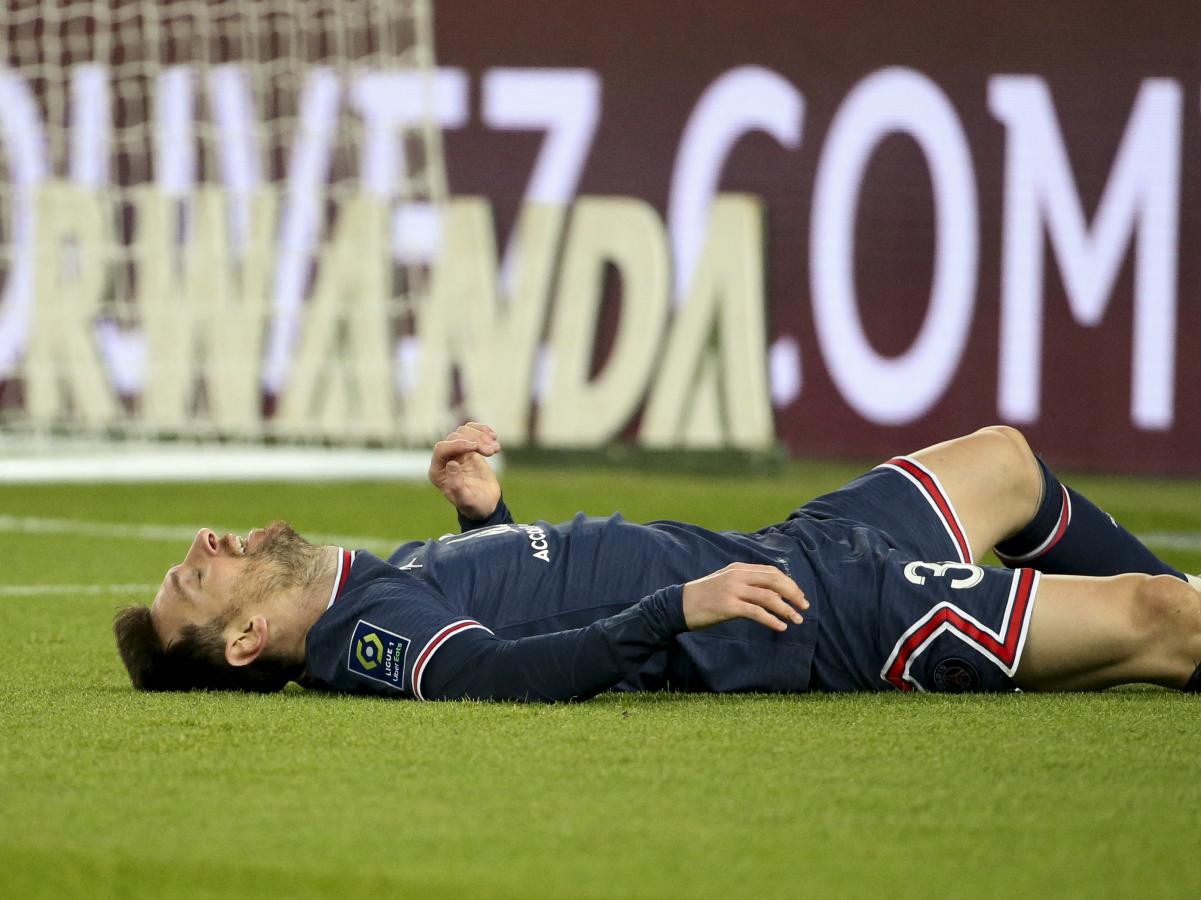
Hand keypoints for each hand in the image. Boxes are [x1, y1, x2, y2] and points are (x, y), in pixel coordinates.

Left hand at [428, 422, 502, 519]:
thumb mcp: (467, 501)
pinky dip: (483, 430)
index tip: (476, 447)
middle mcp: (444, 460)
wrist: (486, 504)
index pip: (441, 449)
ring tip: (496, 448)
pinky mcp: (467, 448)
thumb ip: (457, 486)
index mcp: (437, 472)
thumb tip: (451, 464)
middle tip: (492, 451)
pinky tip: (494, 437)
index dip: (458, 444)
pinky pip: (472, 430)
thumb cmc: (475, 505)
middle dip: (475, 441)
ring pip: (464, 431)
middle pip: (454, 437)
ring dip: (481, 436)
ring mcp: (456, 452)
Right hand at [682, 563, 807, 632]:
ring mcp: (733, 590)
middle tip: (805, 607)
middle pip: (774, 581)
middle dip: (794, 593)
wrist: (679, 605)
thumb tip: (771, 594)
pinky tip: (780, 627)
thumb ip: (745, 583)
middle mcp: (737, 576)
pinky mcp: (728, 606)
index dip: (789, 583)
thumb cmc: (704, 597)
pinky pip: (756, 612)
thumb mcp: (725, 582)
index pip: (771, 572)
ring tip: (797, 620)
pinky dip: (771, 620)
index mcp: (738, 568)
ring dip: (787, 609)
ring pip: (768, 597)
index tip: (799, 596)